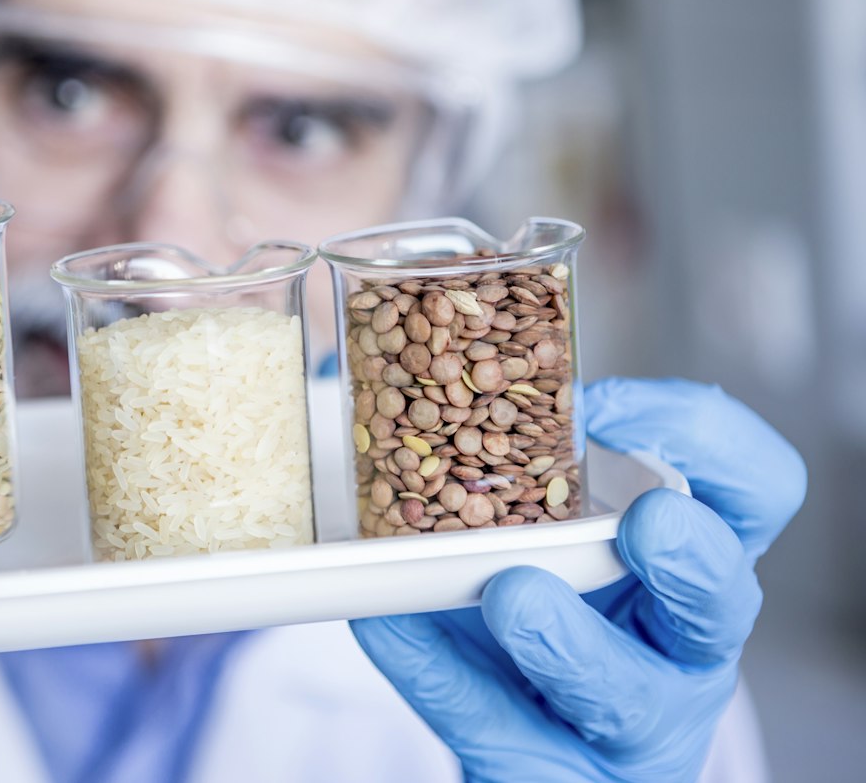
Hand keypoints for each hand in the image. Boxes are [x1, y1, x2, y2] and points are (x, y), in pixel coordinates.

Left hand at [350, 377, 805, 781]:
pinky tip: (388, 624)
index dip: (705, 440)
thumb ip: (523, 481)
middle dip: (690, 558)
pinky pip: (494, 729)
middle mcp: (681, 648)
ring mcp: (626, 727)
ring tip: (512, 596)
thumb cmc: (549, 618)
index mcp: (694, 568)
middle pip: (720, 602)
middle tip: (646, 521)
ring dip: (569, 639)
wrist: (526, 747)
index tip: (610, 404)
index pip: (756, 494)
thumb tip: (438, 400)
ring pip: (621, 693)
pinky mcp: (549, 775)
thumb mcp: (555, 540)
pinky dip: (437, 672)